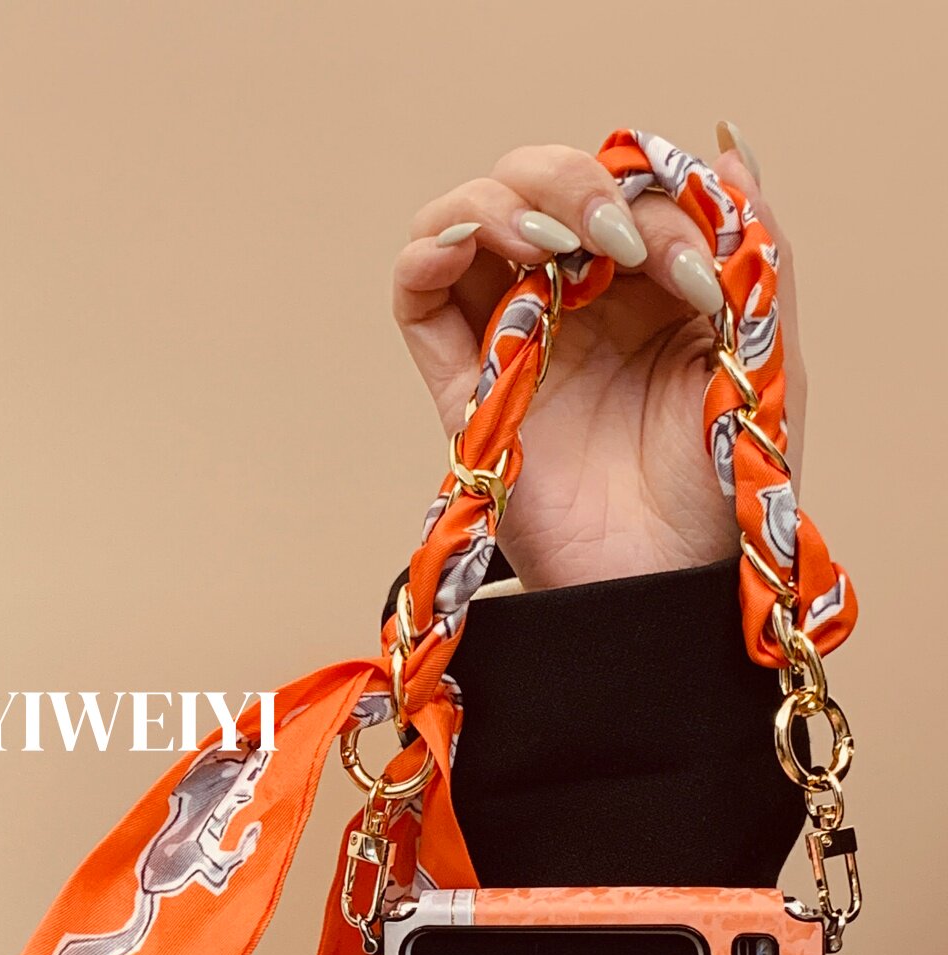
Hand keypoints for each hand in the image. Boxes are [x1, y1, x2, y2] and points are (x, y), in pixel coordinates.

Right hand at [391, 124, 803, 590]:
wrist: (669, 579)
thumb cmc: (721, 485)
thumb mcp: (763, 350)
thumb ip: (752, 249)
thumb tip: (727, 150)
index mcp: (644, 289)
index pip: (623, 189)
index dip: (654, 199)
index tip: (694, 267)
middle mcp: (571, 304)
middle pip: (534, 186)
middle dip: (571, 184)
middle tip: (614, 238)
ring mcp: (509, 340)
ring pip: (466, 222)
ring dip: (501, 203)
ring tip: (550, 244)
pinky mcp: (460, 387)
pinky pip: (416, 297)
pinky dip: (427, 251)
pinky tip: (470, 246)